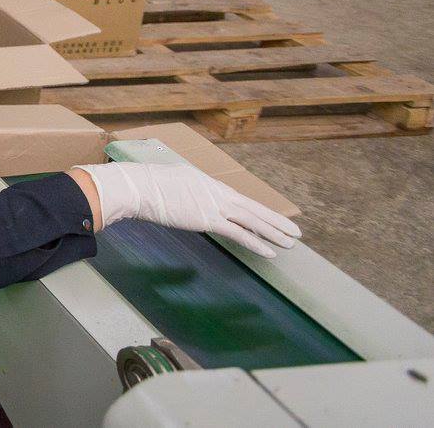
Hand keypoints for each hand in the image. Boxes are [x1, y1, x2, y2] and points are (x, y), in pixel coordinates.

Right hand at [76, 162, 300, 257]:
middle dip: (276, 221)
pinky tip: (271, 251)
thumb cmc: (146, 184)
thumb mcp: (171, 182)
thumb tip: (183, 197)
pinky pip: (239, 234)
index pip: (239, 199)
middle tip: (295, 231)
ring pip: (252, 220)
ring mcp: (214, 205)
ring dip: (274, 232)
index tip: (272, 218)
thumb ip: (183, 191)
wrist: (138, 186)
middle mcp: (216, 192)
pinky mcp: (209, 219)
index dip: (258, 210)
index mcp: (207, 183)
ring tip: (291, 242)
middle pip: (253, 209)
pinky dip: (257, 242)